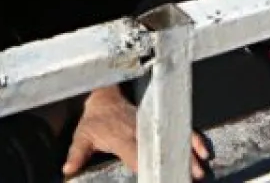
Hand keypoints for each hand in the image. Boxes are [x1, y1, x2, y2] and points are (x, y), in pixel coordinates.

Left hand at [62, 85, 208, 179]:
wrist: (104, 95)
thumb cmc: (94, 120)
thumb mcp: (82, 136)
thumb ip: (77, 154)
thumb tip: (67, 171)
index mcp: (122, 138)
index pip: (135, 156)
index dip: (145, 167)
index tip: (158, 178)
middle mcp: (139, 131)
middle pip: (160, 150)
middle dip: (175, 163)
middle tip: (192, 177)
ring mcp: (151, 125)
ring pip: (172, 139)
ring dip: (187, 154)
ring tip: (200, 170)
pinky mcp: (159, 120)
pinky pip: (178, 129)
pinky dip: (191, 138)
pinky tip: (203, 151)